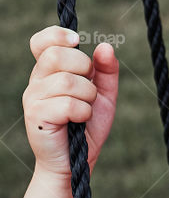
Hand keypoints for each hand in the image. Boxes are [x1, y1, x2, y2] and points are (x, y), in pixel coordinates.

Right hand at [23, 27, 119, 177]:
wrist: (76, 162)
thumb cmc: (87, 127)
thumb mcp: (103, 95)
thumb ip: (106, 71)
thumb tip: (105, 47)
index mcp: (49, 71)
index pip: (41, 41)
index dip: (57, 34)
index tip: (77, 40)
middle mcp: (37, 81)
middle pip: (56, 55)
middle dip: (83, 68)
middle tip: (89, 88)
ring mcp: (33, 98)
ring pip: (66, 81)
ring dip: (87, 95)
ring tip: (86, 109)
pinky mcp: (36, 116)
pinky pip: (66, 103)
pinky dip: (82, 111)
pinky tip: (80, 121)